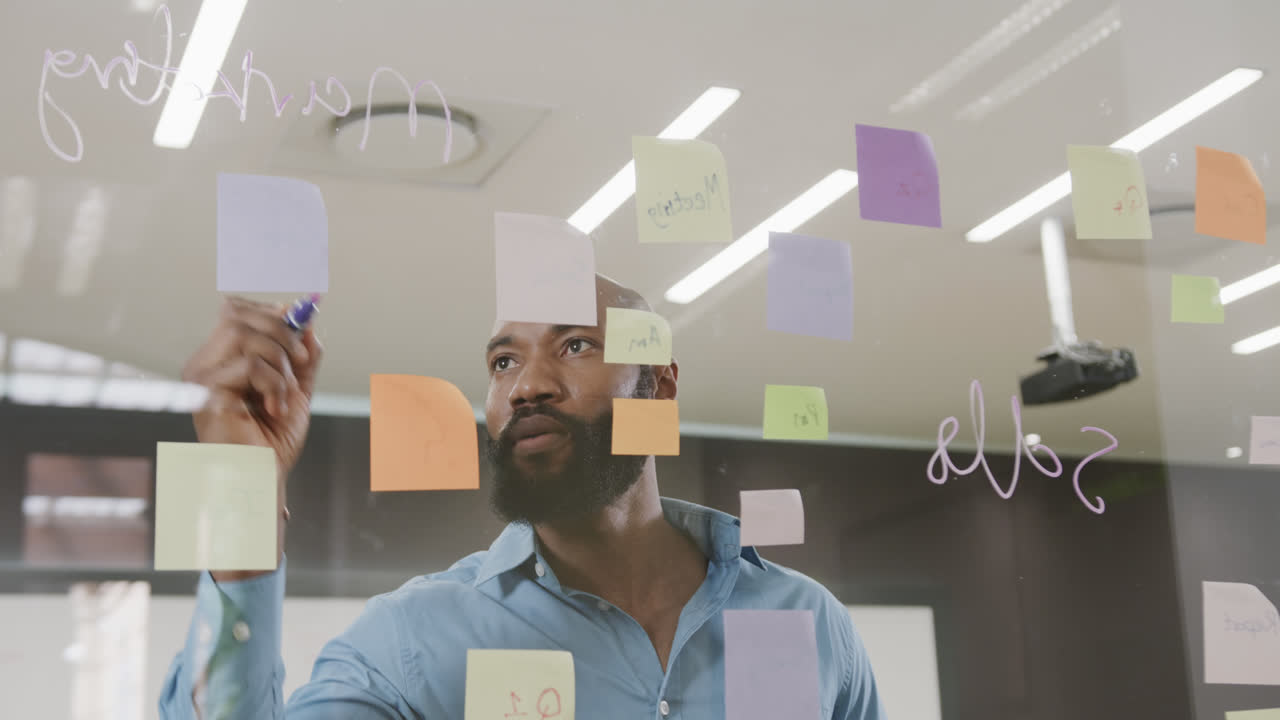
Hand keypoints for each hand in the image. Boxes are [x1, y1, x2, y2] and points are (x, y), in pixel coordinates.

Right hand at [181, 297, 323, 476]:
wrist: (262, 477)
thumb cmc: (271, 441)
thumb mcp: (296, 387)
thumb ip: (301, 353)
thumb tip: (305, 317)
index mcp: (221, 358)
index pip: (237, 310)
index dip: (272, 313)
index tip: (301, 334)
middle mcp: (205, 362)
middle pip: (237, 313)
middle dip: (280, 331)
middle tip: (300, 361)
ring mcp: (201, 376)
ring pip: (244, 334)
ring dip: (279, 361)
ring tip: (286, 393)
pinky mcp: (207, 392)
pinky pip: (249, 364)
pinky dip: (275, 383)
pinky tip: (276, 408)